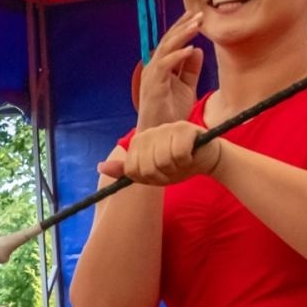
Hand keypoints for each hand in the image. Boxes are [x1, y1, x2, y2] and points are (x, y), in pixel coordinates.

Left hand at [101, 121, 224, 187]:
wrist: (206, 159)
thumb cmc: (177, 166)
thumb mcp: (149, 173)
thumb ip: (125, 171)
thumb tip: (100, 168)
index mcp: (138, 141)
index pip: (132, 170)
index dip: (147, 179)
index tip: (159, 173)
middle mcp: (150, 132)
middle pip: (147, 167)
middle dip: (162, 176)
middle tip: (172, 168)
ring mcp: (167, 128)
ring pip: (163, 161)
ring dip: (175, 169)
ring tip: (181, 162)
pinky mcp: (184, 128)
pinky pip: (178, 155)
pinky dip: (186, 162)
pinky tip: (190, 155)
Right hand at [136, 10, 204, 129]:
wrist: (160, 135)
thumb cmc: (170, 113)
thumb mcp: (187, 88)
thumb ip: (191, 70)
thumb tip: (198, 50)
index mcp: (162, 66)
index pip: (172, 42)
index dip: (184, 28)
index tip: (199, 16)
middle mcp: (155, 67)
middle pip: (169, 40)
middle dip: (184, 26)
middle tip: (200, 14)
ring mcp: (153, 75)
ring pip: (166, 48)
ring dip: (182, 35)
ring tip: (197, 24)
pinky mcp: (154, 85)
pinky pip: (165, 65)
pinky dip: (177, 56)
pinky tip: (190, 48)